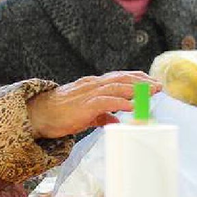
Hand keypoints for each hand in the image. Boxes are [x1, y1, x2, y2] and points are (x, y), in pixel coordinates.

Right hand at [27, 72, 161, 138]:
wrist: (37, 115)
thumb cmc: (60, 114)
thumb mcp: (85, 113)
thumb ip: (102, 115)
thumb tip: (116, 119)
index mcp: (93, 85)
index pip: (119, 77)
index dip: (137, 77)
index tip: (152, 81)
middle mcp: (92, 85)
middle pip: (122, 79)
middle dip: (142, 82)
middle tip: (158, 86)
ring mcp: (88, 93)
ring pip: (116, 87)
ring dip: (136, 89)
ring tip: (151, 93)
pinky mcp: (83, 105)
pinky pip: (105, 101)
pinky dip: (120, 103)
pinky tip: (132, 106)